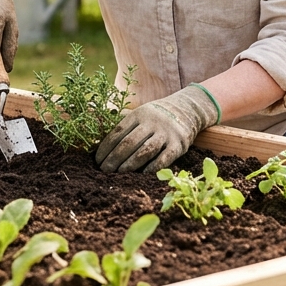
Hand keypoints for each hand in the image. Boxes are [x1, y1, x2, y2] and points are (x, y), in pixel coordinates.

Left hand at [95, 84, 218, 172]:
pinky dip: (151, 168)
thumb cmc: (156, 117)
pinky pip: (163, 159)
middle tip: (104, 170)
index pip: (118, 132)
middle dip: (114, 158)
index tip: (97, 160)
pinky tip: (141, 175)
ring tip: (118, 173)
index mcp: (139, 114)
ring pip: (145, 150)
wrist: (187, 110)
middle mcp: (152, 122)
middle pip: (129, 142)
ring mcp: (166, 133)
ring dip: (130, 164)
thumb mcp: (140, 114)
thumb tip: (98, 141)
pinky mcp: (178, 145)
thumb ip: (123, 125)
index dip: (106, 147)